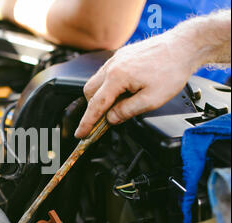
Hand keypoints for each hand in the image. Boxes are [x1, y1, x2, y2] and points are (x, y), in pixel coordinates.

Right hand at [74, 31, 197, 138]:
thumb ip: (127, 111)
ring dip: (101, 96)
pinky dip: (108, 86)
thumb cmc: (172, 69)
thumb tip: (111, 119)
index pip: (96, 105)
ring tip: (118, 105)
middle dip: (93, 108)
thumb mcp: (152, 100)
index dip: (87, 122)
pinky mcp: (121, 56)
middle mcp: (112, 66)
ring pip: (96, 82)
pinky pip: (105, 73)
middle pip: (90, 92)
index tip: (81, 133)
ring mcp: (115, 59)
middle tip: (103, 120)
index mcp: (117, 77)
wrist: (184, 46)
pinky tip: (123, 91)